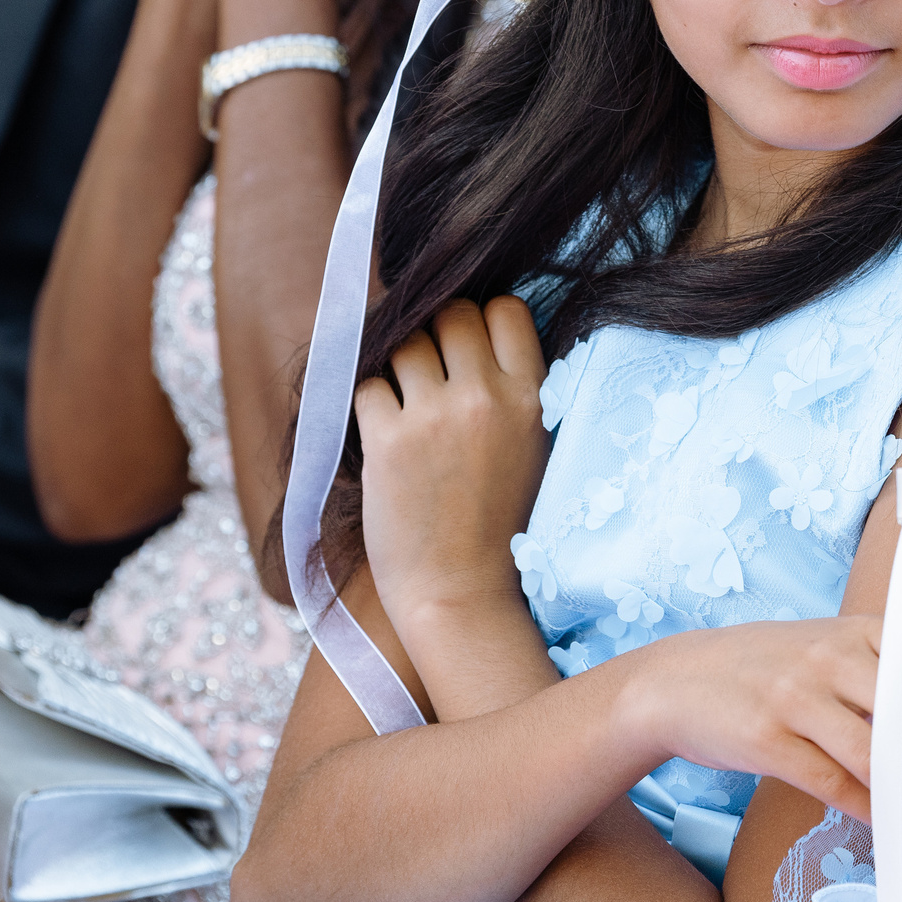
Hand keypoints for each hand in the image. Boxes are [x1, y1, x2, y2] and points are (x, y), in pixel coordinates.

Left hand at [355, 298, 551, 622]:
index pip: (506, 308)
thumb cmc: (500, 526)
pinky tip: (386, 435)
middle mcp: (485, 397)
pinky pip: (367, 384)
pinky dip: (372, 403)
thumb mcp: (533, 448)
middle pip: (452, 314)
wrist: (461, 594)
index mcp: (532, 398)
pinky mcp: (387, 440)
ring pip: (404, 342)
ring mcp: (434, 416)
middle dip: (438, 335)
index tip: (472, 350)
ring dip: (401, 366)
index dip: (484, 321)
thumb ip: (515, 390)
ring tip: (408, 407)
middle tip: (433, 376)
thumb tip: (480, 327)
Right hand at [616, 613, 901, 827]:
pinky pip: (834, 783)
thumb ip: (883, 671)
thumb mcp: (826, 646)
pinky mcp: (768, 739)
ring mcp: (797, 696)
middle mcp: (831, 655)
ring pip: (879, 754)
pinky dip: (872, 810)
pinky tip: (891, 823)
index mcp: (857, 628)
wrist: (677, 681)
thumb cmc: (767, 669)